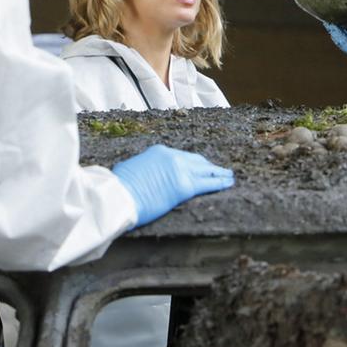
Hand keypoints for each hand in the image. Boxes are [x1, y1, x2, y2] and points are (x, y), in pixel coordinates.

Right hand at [112, 145, 234, 227]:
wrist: (118, 195)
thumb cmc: (119, 186)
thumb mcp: (132, 169)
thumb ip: (145, 169)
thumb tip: (145, 175)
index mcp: (160, 152)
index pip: (183, 157)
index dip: (194, 163)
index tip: (200, 166)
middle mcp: (172, 157)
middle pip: (198, 161)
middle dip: (209, 166)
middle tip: (219, 170)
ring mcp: (180, 170)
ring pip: (206, 171)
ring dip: (219, 173)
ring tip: (229, 176)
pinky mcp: (184, 187)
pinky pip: (208, 184)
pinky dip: (220, 183)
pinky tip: (228, 184)